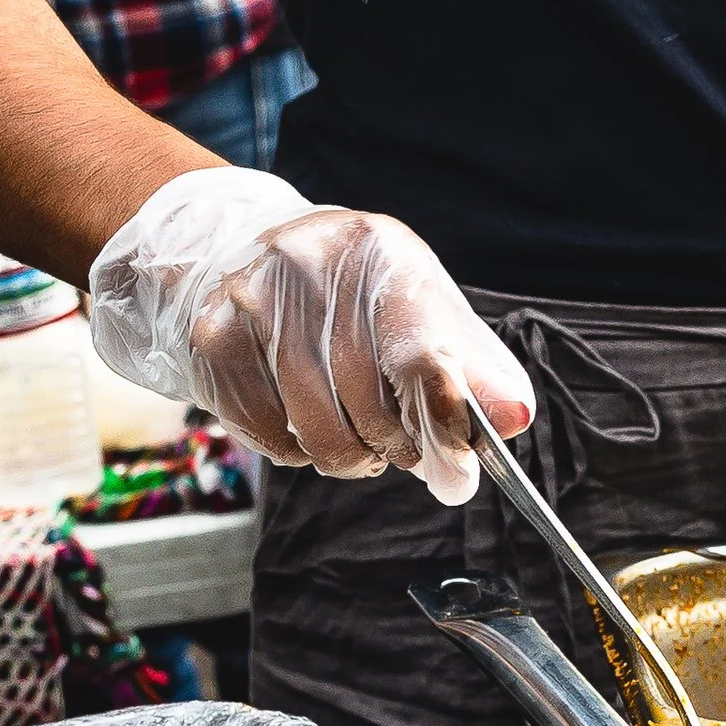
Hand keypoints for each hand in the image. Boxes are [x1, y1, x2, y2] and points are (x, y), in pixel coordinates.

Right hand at [88, 166, 534, 505]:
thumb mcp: (420, 305)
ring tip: (359, 438)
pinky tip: (305, 422)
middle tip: (403, 447)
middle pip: (369, 405)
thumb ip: (472, 364)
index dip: (446, 424)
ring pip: (317, 431)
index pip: (422, 354)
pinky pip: (270, 437)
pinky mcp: (213, 341)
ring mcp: (254, 301)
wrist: (240, 251)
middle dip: (396, 445)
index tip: (458, 474)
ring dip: (349, 456)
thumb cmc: (348, 292)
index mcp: (382, 253)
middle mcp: (313, 266)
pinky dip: (297, 451)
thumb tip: (513, 418)